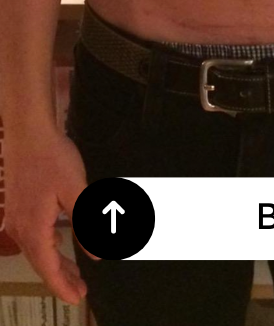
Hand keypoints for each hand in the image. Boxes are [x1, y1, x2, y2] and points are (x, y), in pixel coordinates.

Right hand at [3, 125, 90, 302]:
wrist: (30, 133)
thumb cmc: (52, 159)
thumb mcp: (76, 191)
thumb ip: (88, 222)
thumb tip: (98, 252)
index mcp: (33, 229)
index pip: (47, 268)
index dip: (63, 286)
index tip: (77, 298)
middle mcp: (20, 228)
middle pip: (42, 262)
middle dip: (62, 278)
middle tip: (80, 291)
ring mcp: (17, 217)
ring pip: (38, 249)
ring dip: (56, 262)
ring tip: (74, 273)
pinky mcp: (21, 205)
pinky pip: (35, 235)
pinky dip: (50, 246)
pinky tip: (60, 243)